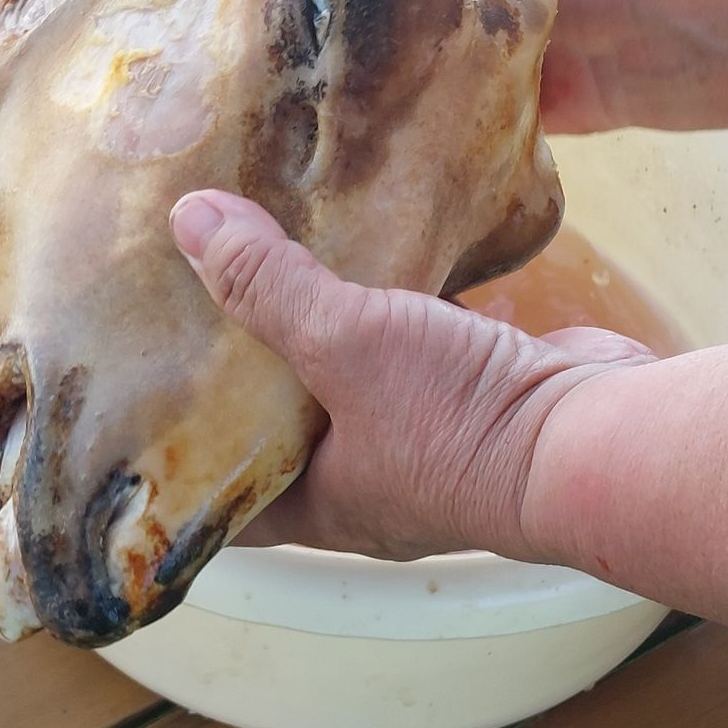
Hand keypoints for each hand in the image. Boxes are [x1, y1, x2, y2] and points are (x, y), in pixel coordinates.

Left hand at [170, 190, 645, 559]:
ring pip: (347, 383)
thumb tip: (186, 222)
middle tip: (183, 306)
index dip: (174, 461)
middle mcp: (365, 484)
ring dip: (313, 333)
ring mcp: (423, 438)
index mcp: (317, 506)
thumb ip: (267, 286)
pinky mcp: (470, 388)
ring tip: (257, 261)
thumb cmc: (458, 420)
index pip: (220, 498)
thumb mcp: (344, 343)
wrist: (600, 434)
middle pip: (280, 430)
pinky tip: (362, 247)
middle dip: (239, 375)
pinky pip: (411, 346)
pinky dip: (386, 305)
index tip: (128, 407)